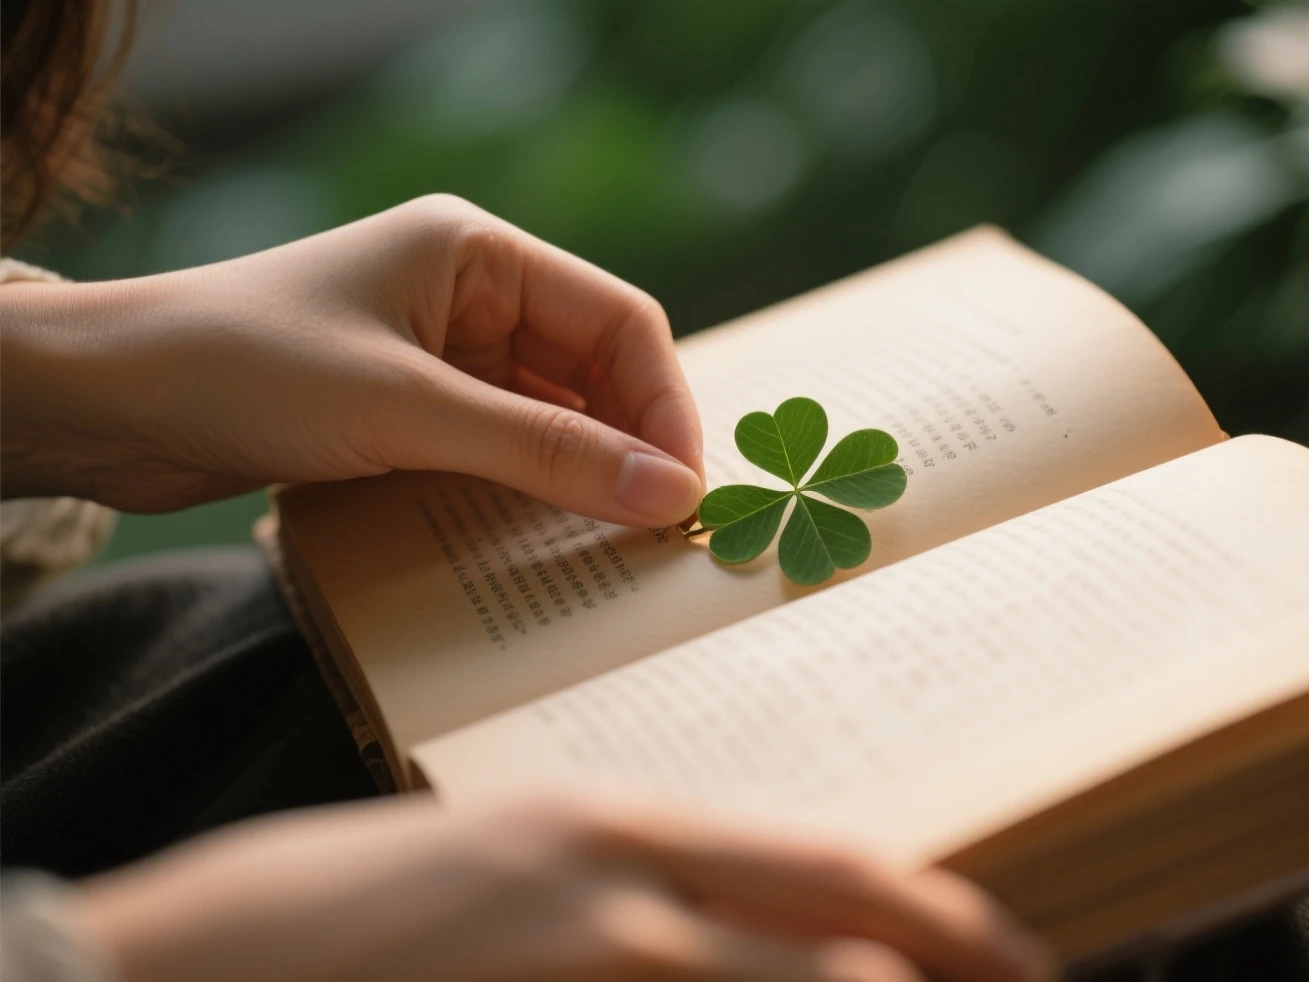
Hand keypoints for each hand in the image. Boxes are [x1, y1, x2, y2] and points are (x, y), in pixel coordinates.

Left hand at [0, 195, 703, 525]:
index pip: (620, 320)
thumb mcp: (408, 411)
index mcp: (480, 253)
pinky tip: (544, 537)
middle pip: (595, 370)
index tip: (687, 491)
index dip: (666, 404)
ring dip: (583, 474)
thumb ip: (544, 451)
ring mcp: (440, 354)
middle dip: (632, 444)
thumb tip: (670, 494)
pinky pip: (500, 448)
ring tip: (614, 542)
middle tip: (663, 529)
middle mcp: (470, 295)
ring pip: (552, 415)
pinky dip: (528, 490)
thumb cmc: (246, 370)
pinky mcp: (408, 409)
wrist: (104, 403)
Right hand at [77, 794, 1053, 981]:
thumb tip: (735, 926)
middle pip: (839, 919)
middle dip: (952, 952)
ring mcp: (587, 959)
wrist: (199, 955)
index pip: (819, 864)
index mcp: (616, 827)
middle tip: (1029, 978)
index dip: (929, 912)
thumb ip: (629, 893)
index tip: (1001, 948)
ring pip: (789, 981)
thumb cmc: (354, 911)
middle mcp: (622, 889)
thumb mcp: (508, 870)